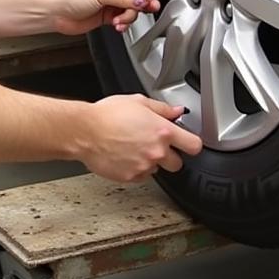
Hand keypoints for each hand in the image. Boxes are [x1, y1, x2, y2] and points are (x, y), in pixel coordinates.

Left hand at [49, 0, 159, 35]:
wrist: (55, 14)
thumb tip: (141, 0)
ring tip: (122, 19)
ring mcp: (110, 0)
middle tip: (145, 6)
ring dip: (130, 14)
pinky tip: (119, 25)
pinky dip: (124, 22)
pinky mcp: (107, 15)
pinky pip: (124, 17)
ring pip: (131, 6)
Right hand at [80, 95, 201, 181]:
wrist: (85, 132)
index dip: (191, 144)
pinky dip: (136, 169)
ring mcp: (144, 166)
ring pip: (157, 169)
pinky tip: (125, 156)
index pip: (194, 146)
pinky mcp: (131, 177)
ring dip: (150, 161)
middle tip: (155, 145)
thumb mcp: (137, 101)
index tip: (186, 143)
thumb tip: (176, 111)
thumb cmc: (106, 115)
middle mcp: (157, 151)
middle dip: (169, 156)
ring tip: (133, 148)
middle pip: (178, 164)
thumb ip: (161, 108)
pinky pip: (141, 176)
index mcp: (162, 131)